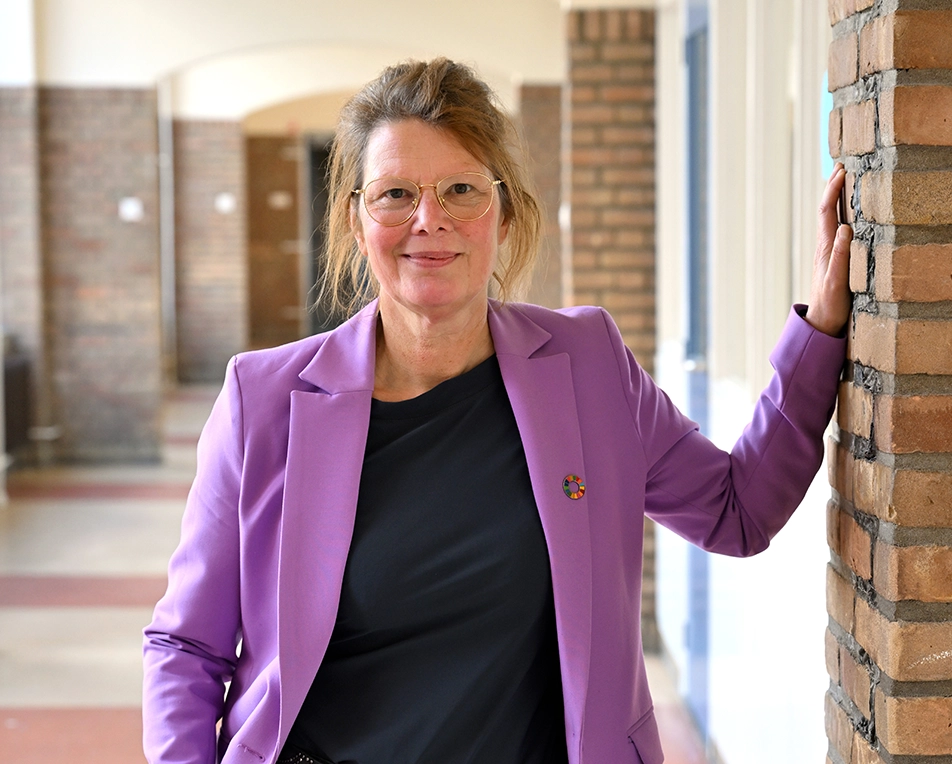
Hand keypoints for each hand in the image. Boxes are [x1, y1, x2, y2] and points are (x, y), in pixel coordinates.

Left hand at [805, 163, 852, 335]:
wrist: (822, 321)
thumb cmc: (830, 303)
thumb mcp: (837, 280)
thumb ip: (841, 255)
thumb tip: (845, 228)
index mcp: (825, 247)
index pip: (827, 211)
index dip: (832, 189)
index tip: (841, 170)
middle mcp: (825, 245)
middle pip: (828, 210)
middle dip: (833, 187)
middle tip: (842, 165)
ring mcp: (829, 251)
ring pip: (832, 218)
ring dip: (837, 198)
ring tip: (845, 180)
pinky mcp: (834, 258)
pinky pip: (837, 229)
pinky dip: (843, 214)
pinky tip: (850, 211)